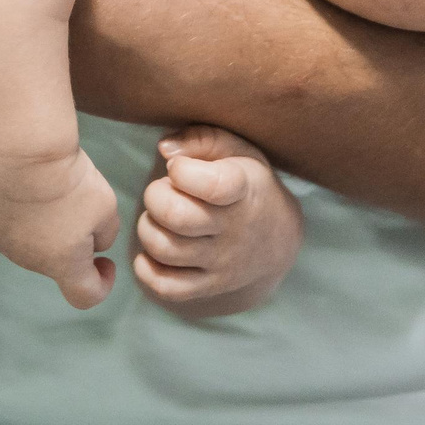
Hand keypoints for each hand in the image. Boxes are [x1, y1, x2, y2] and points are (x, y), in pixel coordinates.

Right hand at [0, 146, 122, 308]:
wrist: (18, 146)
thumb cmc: (66, 178)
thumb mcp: (105, 205)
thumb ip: (105, 232)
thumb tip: (94, 243)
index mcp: (62, 262)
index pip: (84, 296)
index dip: (101, 284)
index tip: (104, 262)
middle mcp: (26, 258)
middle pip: (52, 259)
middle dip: (67, 238)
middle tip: (74, 200)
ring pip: (23, 236)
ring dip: (37, 220)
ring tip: (42, 183)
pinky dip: (11, 204)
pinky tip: (16, 176)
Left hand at [133, 125, 303, 317]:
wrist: (277, 239)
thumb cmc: (247, 183)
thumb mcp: (237, 150)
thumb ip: (202, 138)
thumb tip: (164, 149)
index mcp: (244, 190)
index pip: (212, 186)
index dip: (182, 171)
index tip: (179, 167)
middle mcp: (234, 230)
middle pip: (176, 217)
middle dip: (155, 197)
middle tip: (164, 192)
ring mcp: (221, 262)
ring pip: (164, 249)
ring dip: (148, 228)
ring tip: (160, 218)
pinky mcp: (208, 286)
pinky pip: (165, 286)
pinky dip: (147, 269)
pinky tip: (155, 249)